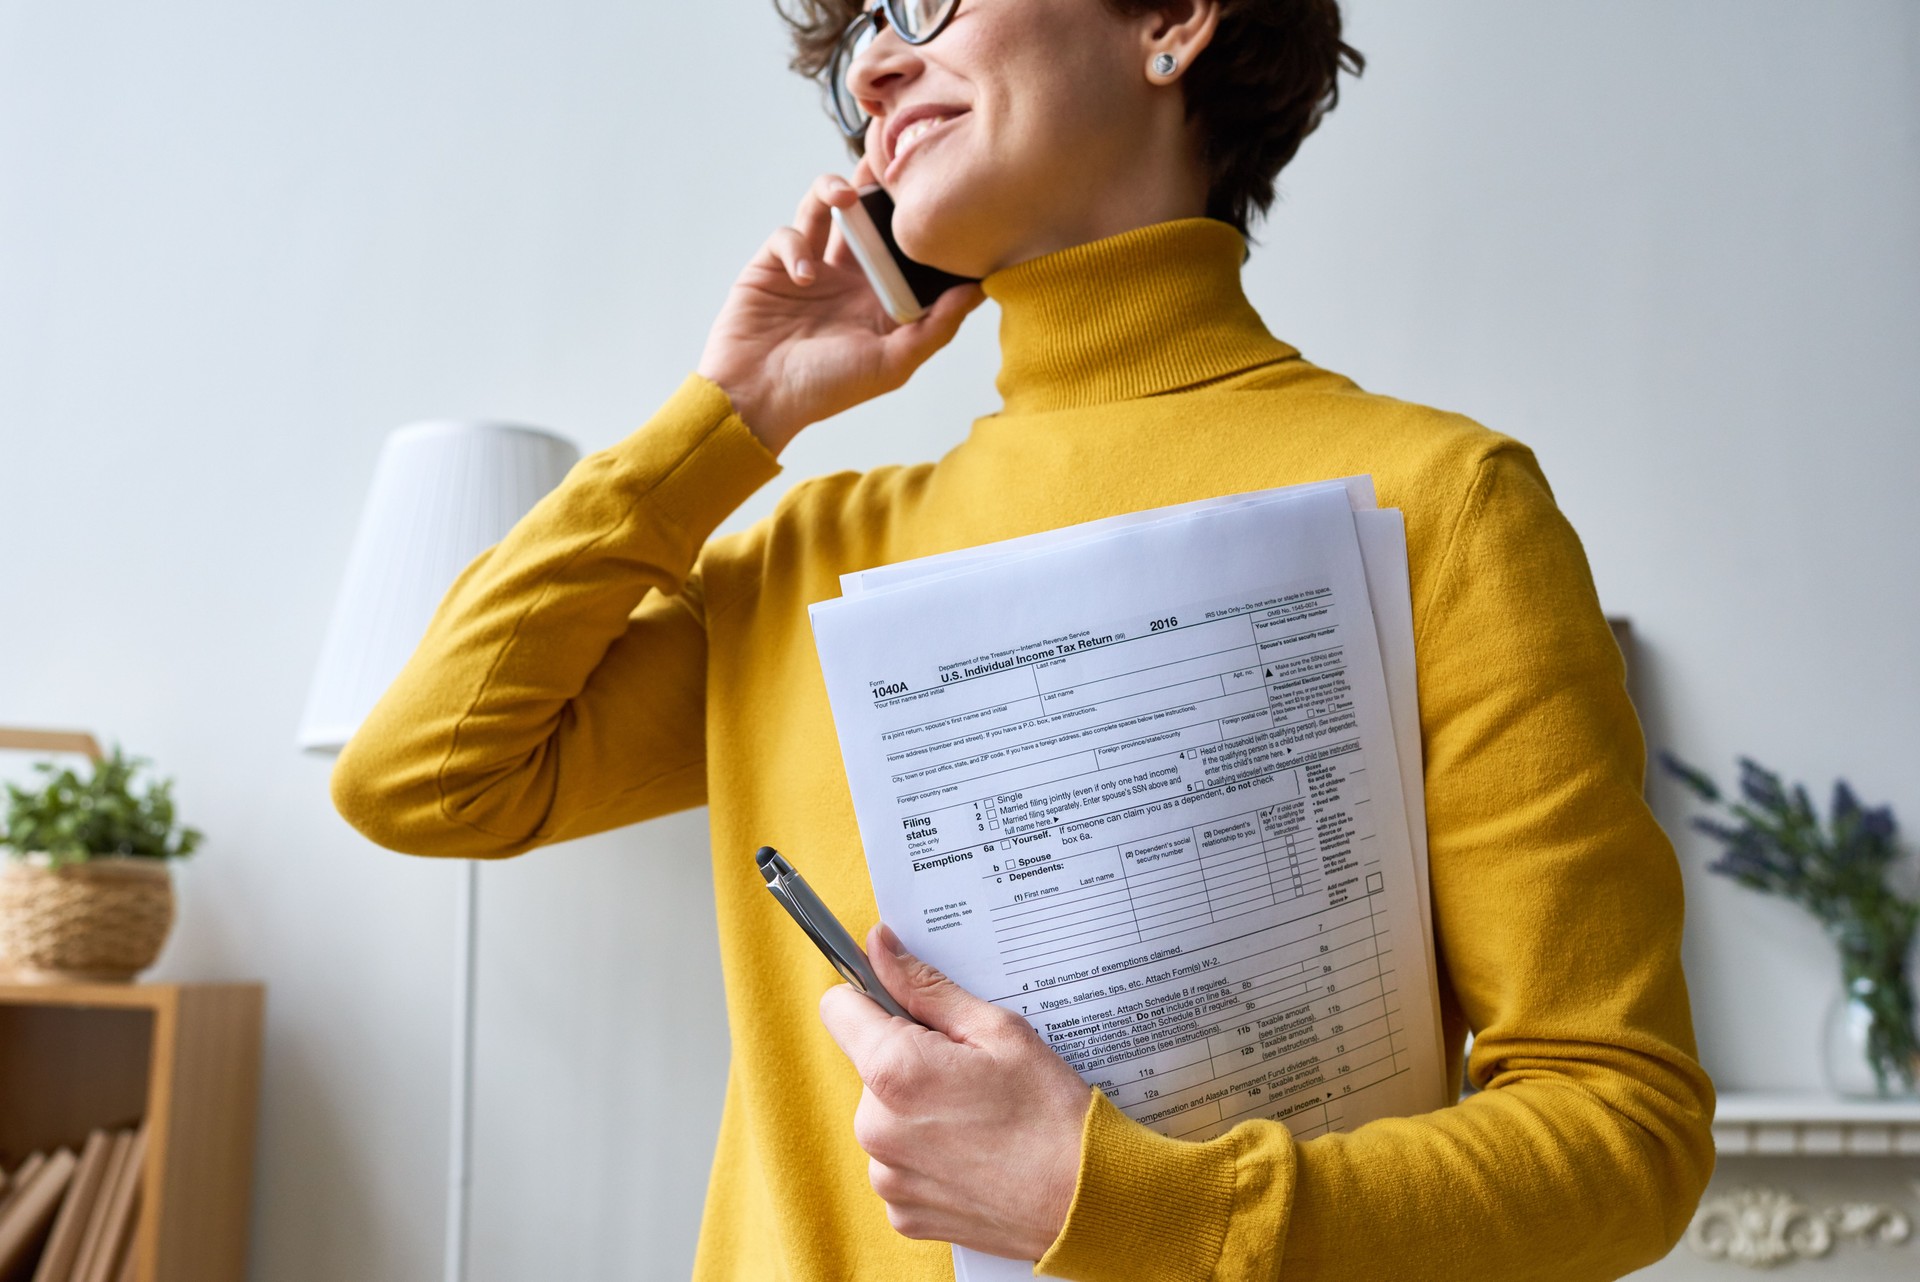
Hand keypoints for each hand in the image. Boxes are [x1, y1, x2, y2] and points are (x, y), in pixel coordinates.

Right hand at [696, 159, 986, 455]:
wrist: (757, 398)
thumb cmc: (826, 390)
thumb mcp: (892, 364)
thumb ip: (936, 328)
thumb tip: (978, 290)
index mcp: (881, 298)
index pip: (907, 246)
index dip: (919, 219)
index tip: (936, 190)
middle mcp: (849, 277)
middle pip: (868, 214)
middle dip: (876, 183)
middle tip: (889, 157)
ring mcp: (810, 265)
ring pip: (824, 205)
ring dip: (834, 189)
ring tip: (845, 195)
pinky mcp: (772, 264)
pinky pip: (787, 233)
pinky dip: (795, 246)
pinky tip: (803, 276)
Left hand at [819, 923, 1091, 1260]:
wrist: (1086, 1200)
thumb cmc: (1050, 1112)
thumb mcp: (997, 1030)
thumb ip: (926, 987)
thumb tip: (879, 946)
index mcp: (895, 1071)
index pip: (839, 1008)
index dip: (872, 998)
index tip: (907, 1008)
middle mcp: (875, 1127)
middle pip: (868, 1065)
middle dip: (909, 1060)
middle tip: (969, 1073)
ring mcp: (886, 1176)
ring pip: (883, 1115)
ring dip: (916, 1110)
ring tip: (977, 1118)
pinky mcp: (901, 1212)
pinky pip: (898, 1163)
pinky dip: (926, 1155)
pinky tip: (972, 1154)